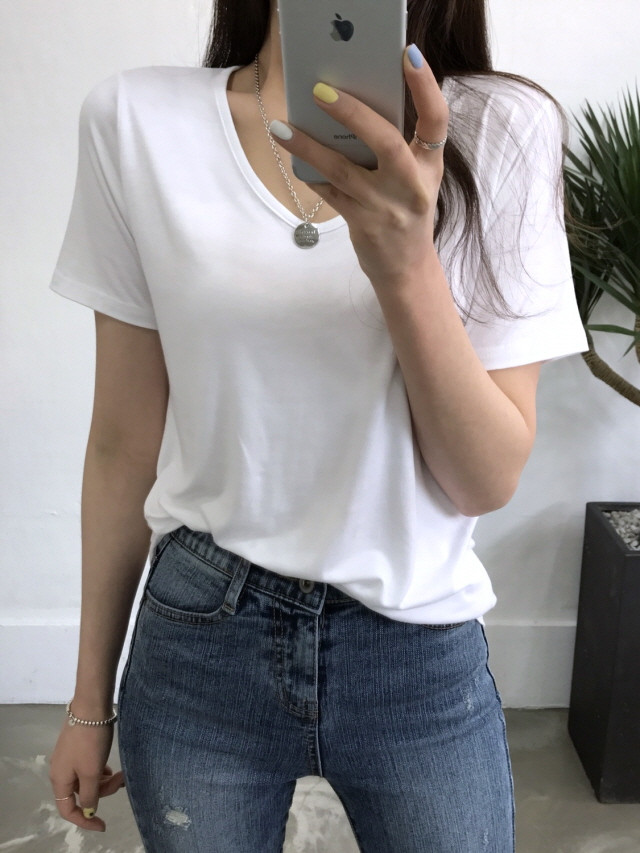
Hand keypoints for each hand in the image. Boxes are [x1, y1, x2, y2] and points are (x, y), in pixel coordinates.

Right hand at [49, 714, 124, 832]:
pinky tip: (110, 766)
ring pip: (87, 780)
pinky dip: (100, 770)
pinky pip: (88, 767)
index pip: (68, 810)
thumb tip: (88, 810)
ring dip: (104, 780)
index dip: (85, 821)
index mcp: (60, 780)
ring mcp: (69, 757)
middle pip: (81, 793)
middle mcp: (61, 770)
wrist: (90, 706)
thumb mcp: (91, 771)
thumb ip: (89, 794)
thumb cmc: (90, 741)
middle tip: (122, 780)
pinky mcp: (78, 747)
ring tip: (121, 773)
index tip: (104, 825)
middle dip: (103, 791)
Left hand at [270, 43, 448, 284]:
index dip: (425, 86)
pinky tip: (294, 159)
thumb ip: (396, 148)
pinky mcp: (363, 225)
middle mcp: (412, 186)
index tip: (408, 55)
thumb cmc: (406, 213)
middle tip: (321, 90)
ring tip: (282, 127)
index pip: (435, 120)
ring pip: (343, 170)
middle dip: (353, 113)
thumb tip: (350, 108)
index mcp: (430, 167)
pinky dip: (311, 175)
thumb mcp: (414, 180)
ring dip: (309, 147)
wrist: (407, 270)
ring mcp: (386, 208)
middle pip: (385, 142)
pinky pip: (330, 194)